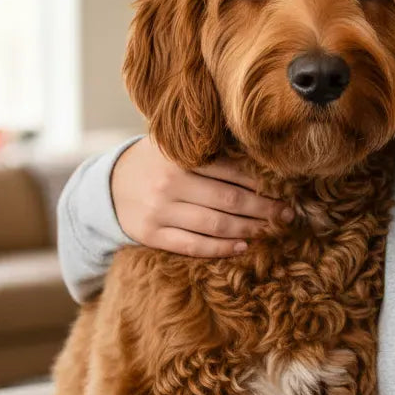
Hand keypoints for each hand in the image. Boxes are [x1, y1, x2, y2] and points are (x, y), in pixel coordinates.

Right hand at [110, 136, 291, 256]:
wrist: (107, 185)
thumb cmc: (155, 163)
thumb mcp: (174, 146)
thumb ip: (208, 150)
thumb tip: (261, 159)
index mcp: (178, 155)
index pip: (230, 171)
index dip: (261, 184)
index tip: (284, 190)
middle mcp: (168, 183)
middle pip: (228, 200)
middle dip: (264, 209)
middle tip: (287, 214)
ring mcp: (158, 211)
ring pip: (214, 225)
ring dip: (249, 229)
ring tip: (271, 230)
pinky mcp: (151, 234)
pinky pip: (192, 245)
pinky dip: (220, 248)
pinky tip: (243, 246)